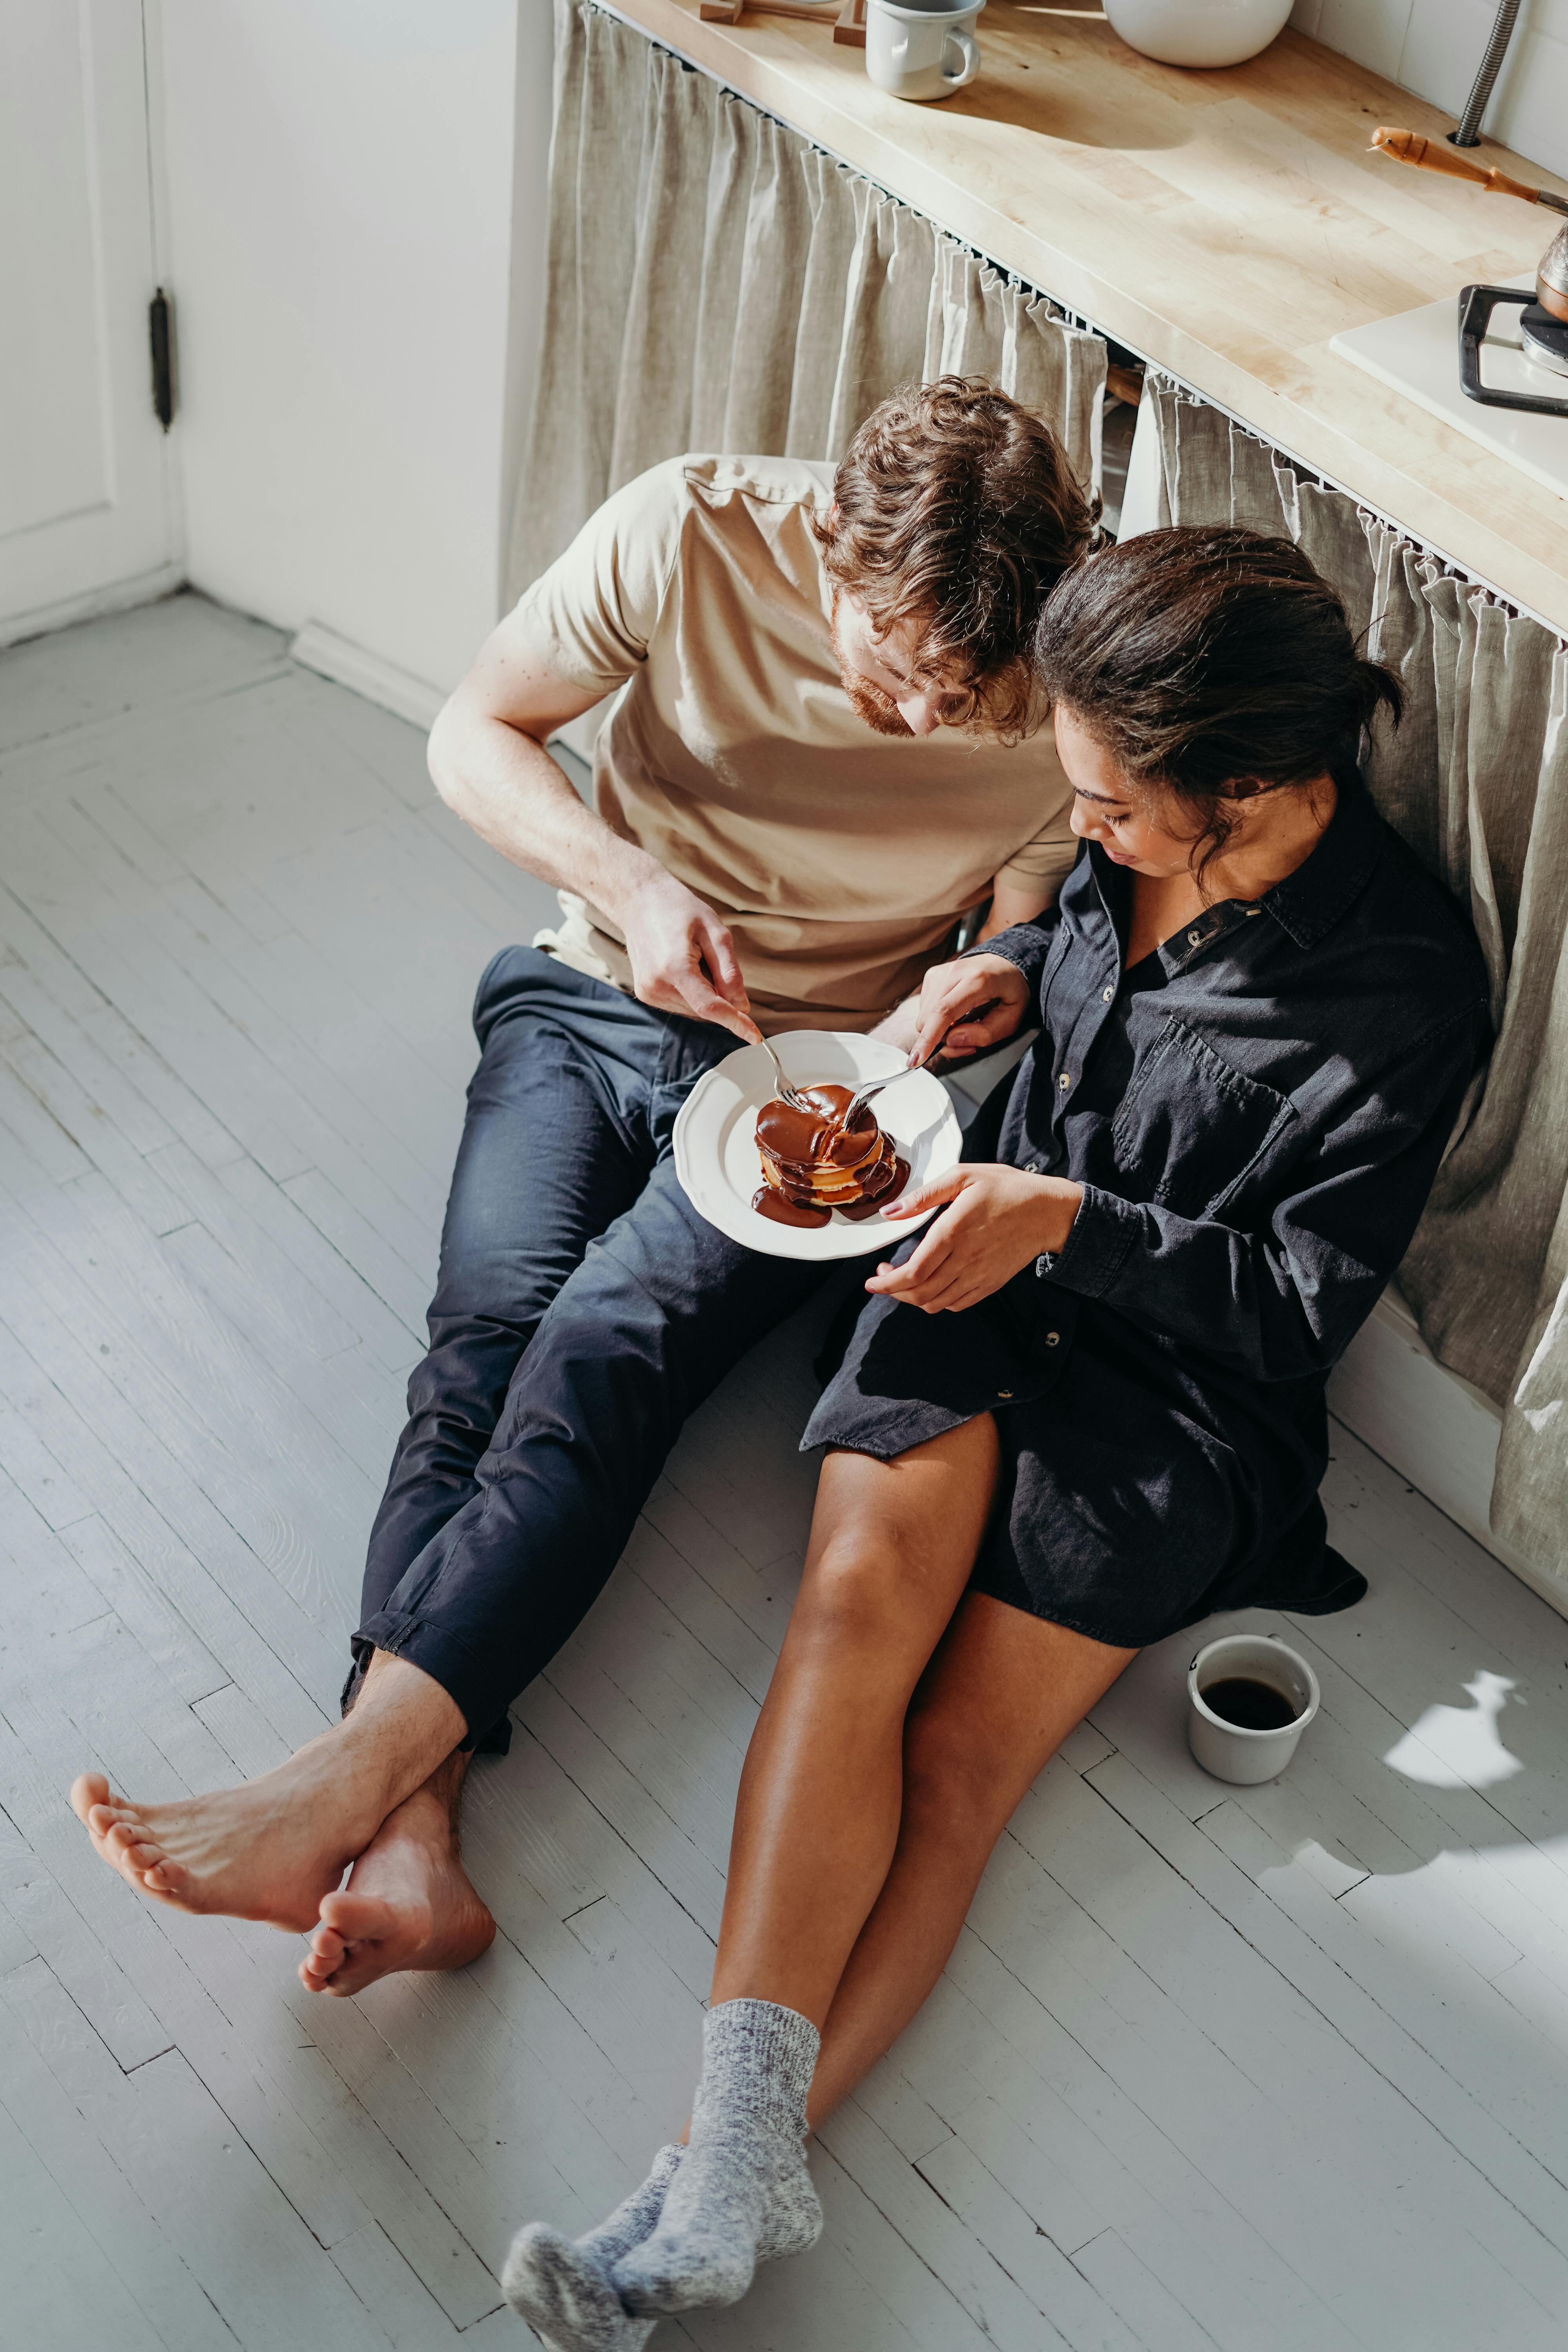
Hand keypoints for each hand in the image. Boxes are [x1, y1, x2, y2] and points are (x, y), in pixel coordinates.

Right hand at [619, 870, 758, 1042]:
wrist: (639, 901)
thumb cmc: (678, 909)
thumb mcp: (714, 932)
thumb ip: (729, 972)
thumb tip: (742, 1006)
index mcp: (674, 968)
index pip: (710, 1008)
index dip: (735, 1023)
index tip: (755, 1036)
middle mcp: (657, 986)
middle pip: (705, 1009)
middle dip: (720, 994)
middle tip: (710, 957)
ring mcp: (648, 992)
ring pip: (695, 1009)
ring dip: (705, 991)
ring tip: (691, 956)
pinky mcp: (646, 994)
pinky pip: (682, 1004)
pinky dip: (692, 991)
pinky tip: (682, 964)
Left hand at [868, 1164, 1082, 1313]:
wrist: (1048, 1211)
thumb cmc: (1006, 1188)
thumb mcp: (964, 1177)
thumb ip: (924, 1195)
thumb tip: (890, 1212)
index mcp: (953, 1232)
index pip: (913, 1272)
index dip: (887, 1282)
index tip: (873, 1279)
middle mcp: (965, 1259)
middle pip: (920, 1293)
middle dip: (894, 1291)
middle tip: (883, 1277)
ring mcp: (979, 1275)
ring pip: (936, 1303)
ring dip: (912, 1298)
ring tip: (903, 1281)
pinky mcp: (990, 1283)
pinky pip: (957, 1304)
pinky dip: (937, 1302)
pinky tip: (931, 1286)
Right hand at [909, 954, 1029, 1067]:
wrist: (1005, 963)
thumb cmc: (1011, 991)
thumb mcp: (1011, 1019)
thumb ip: (985, 1033)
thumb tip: (951, 1040)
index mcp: (977, 980)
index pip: (944, 1011)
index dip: (929, 1038)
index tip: (916, 1059)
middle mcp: (954, 972)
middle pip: (928, 1018)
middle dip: (943, 1042)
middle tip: (969, 1044)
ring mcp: (940, 972)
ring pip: (924, 1017)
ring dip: (941, 1032)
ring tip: (966, 1027)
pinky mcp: (932, 976)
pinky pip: (925, 1010)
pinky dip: (938, 1021)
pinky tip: (956, 1016)